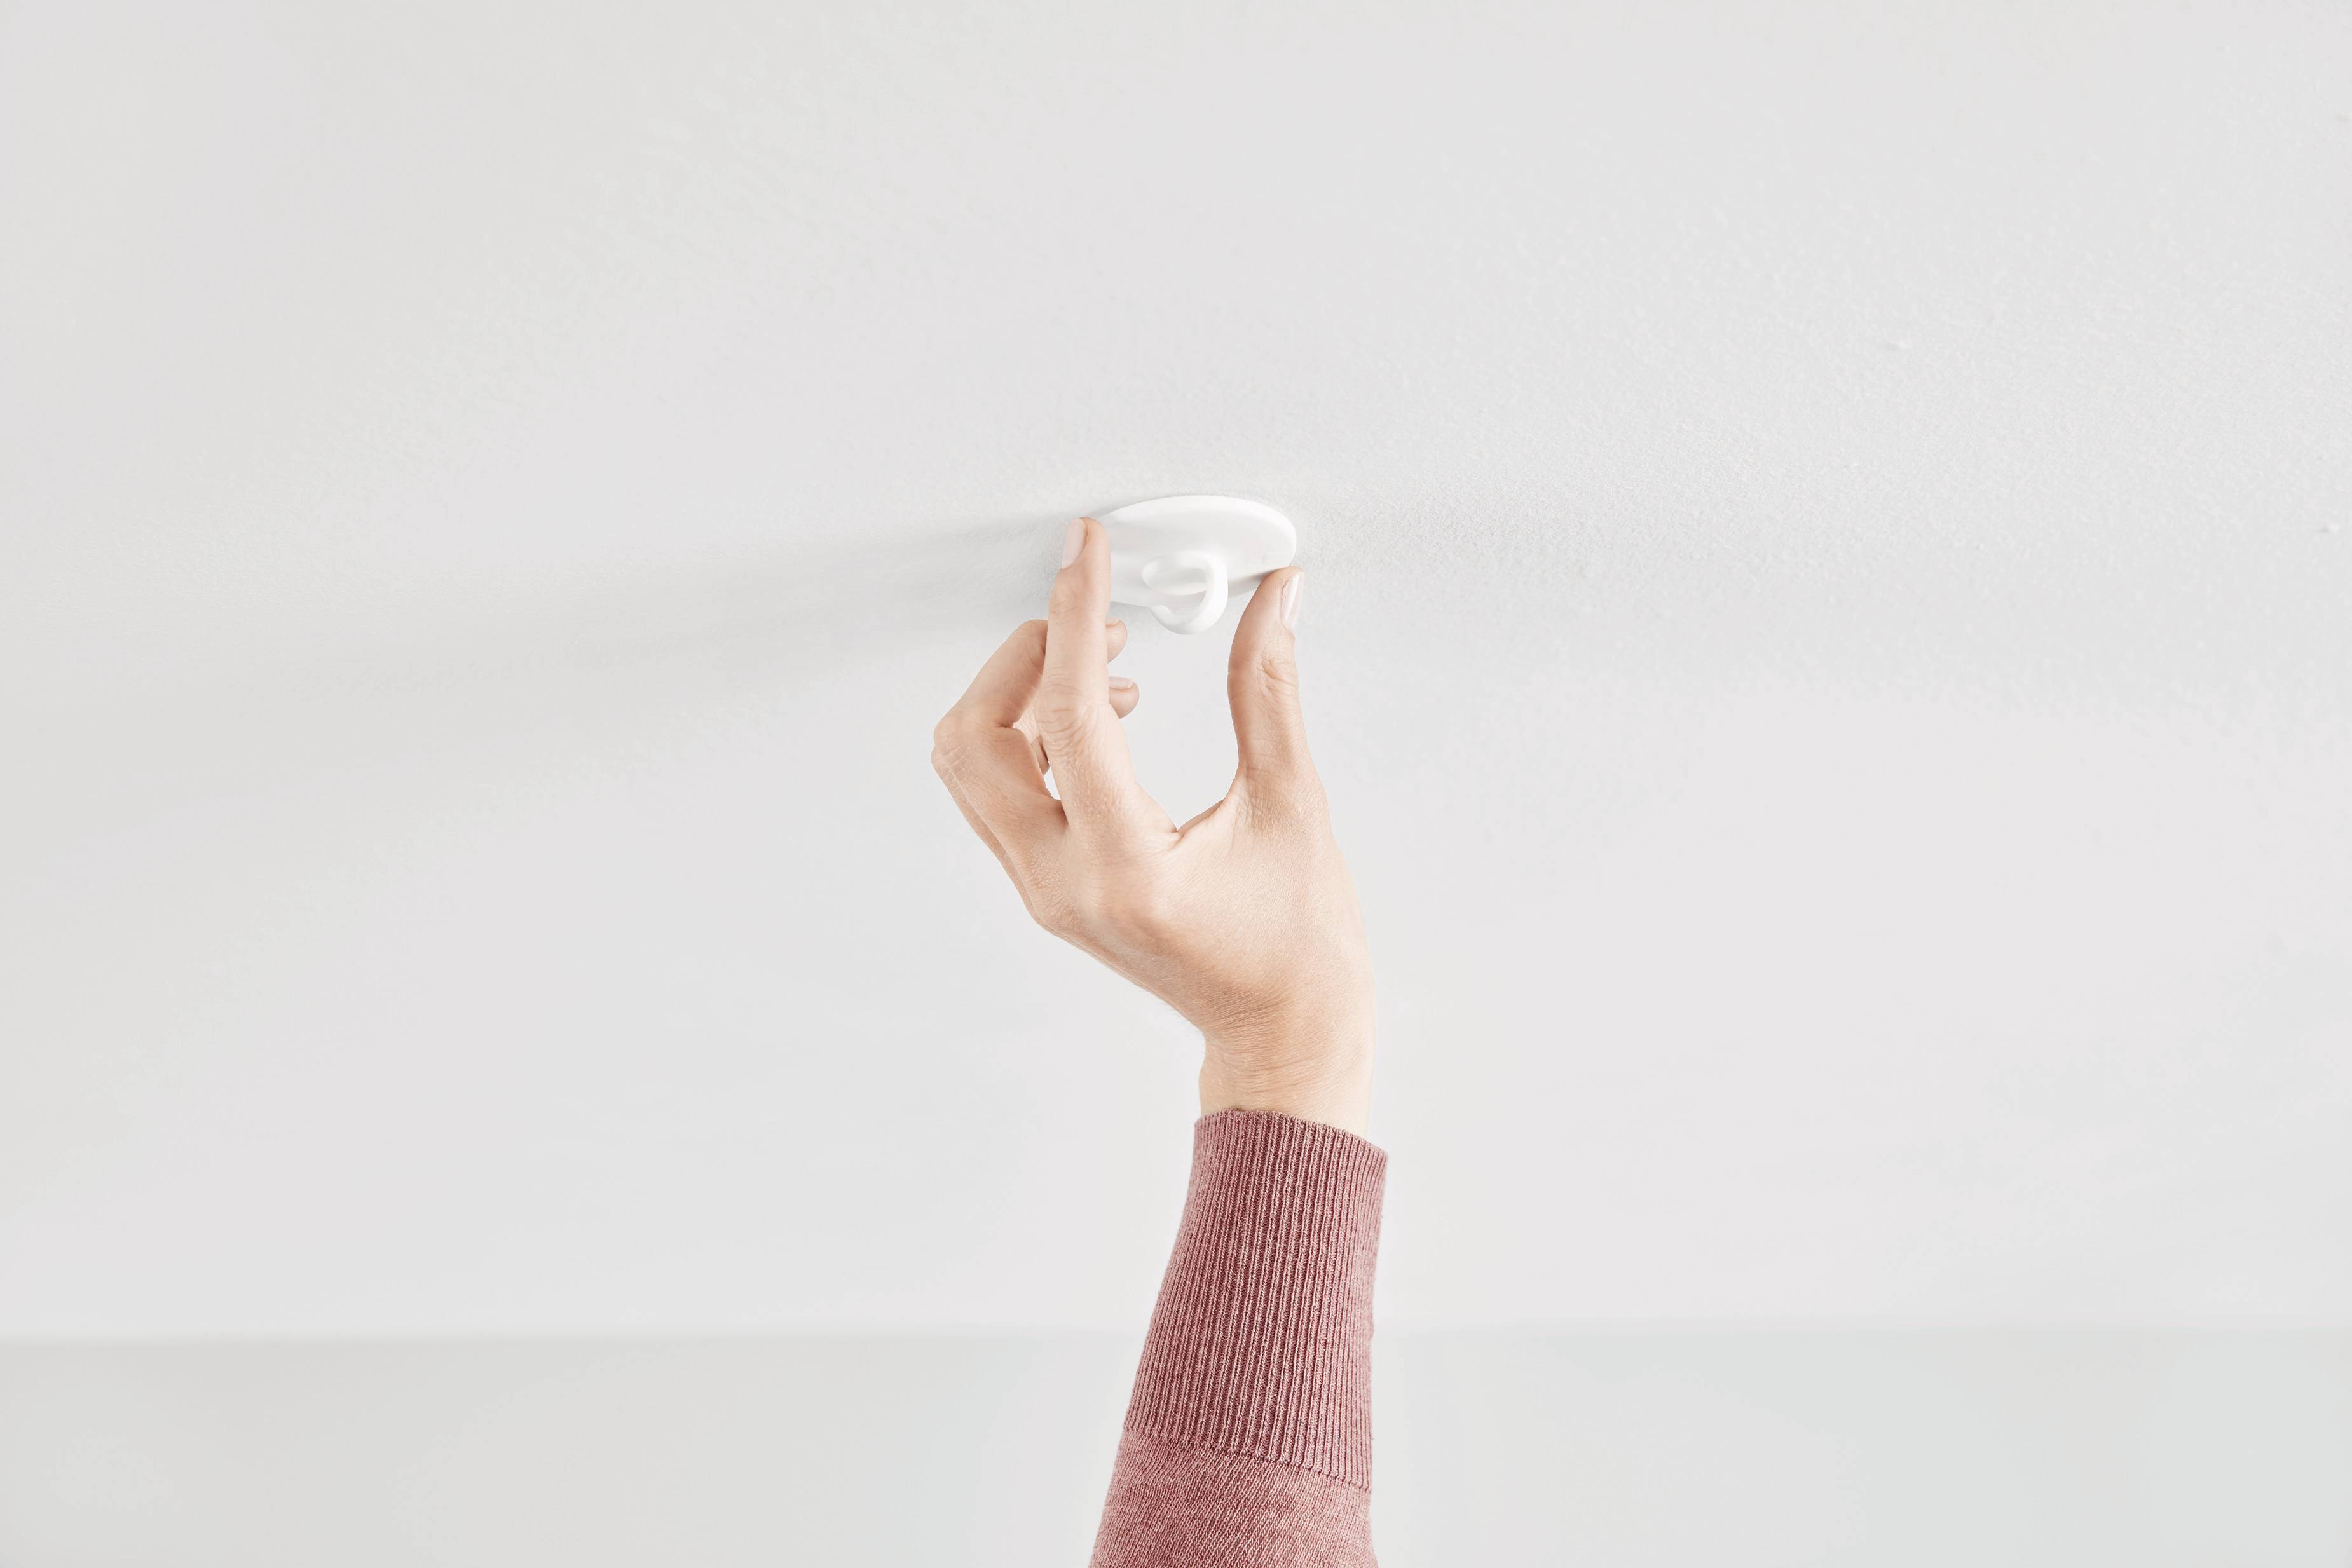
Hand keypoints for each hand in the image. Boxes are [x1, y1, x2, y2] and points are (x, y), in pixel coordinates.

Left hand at [932, 517, 1375, 1133]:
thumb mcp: (1294, 806)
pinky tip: (1103, 717)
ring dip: (1020, 695)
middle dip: (1024, 655)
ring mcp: (1044, 891)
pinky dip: (1031, 734)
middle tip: (1095, 615)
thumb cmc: (1297, 950)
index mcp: (1124, 869)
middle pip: (974, 738)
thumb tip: (1273, 601)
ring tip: (1107, 667)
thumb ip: (1269, 692)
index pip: (1068, 713)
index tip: (1088, 554)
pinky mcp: (1047, 888)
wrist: (1282, 1036)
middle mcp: (1062, 884)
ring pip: (971, 766)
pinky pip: (999, 792)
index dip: (1075, 615)